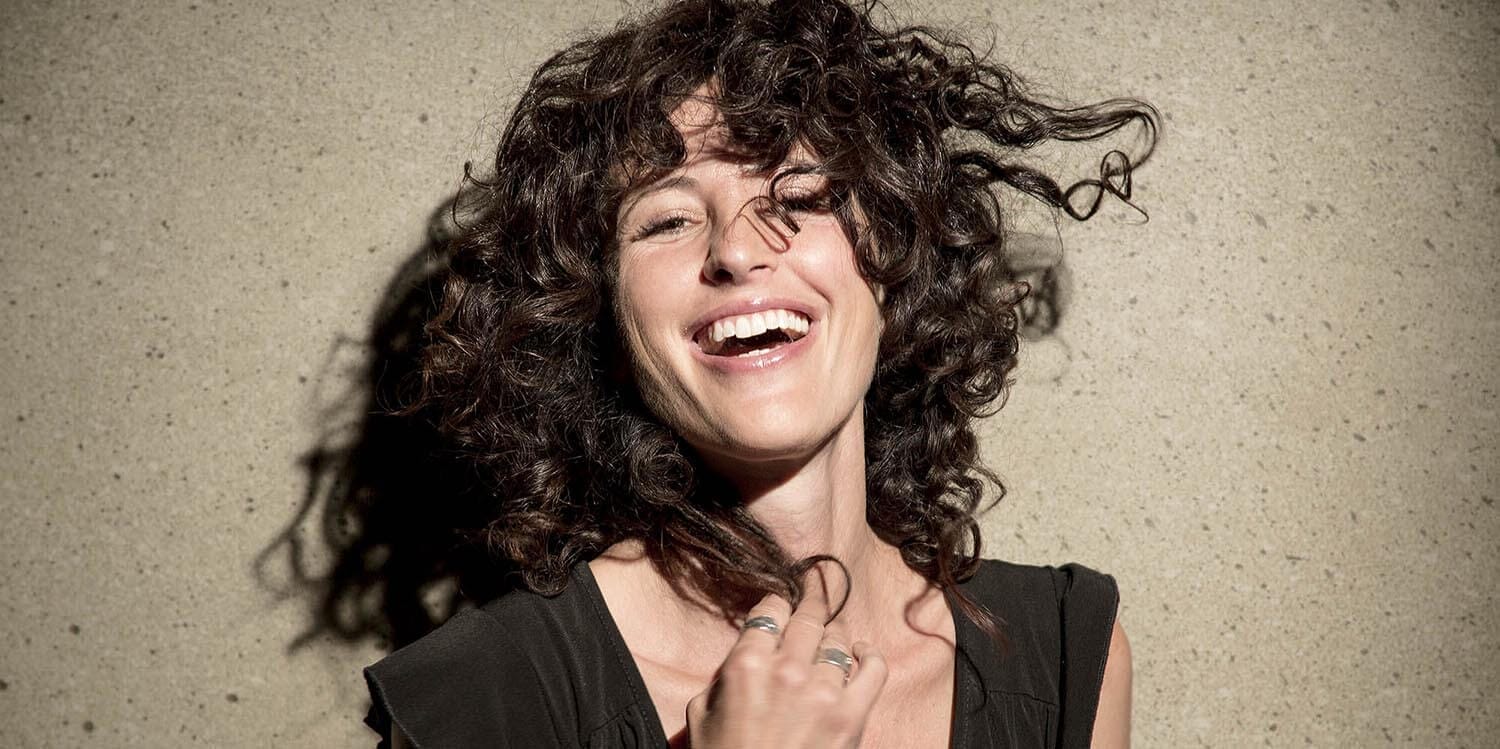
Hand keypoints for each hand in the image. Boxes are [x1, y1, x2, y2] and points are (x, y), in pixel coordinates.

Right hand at [685, 592, 887, 747]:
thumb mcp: (702, 714)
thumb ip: (722, 677)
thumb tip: (744, 655)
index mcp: (745, 666)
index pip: (769, 611)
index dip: (776, 606)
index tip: (780, 608)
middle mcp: (786, 670)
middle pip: (807, 619)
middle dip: (809, 609)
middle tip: (813, 605)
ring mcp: (822, 691)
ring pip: (837, 640)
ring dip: (833, 637)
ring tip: (831, 639)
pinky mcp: (851, 714)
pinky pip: (873, 668)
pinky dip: (869, 654)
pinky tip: (862, 652)